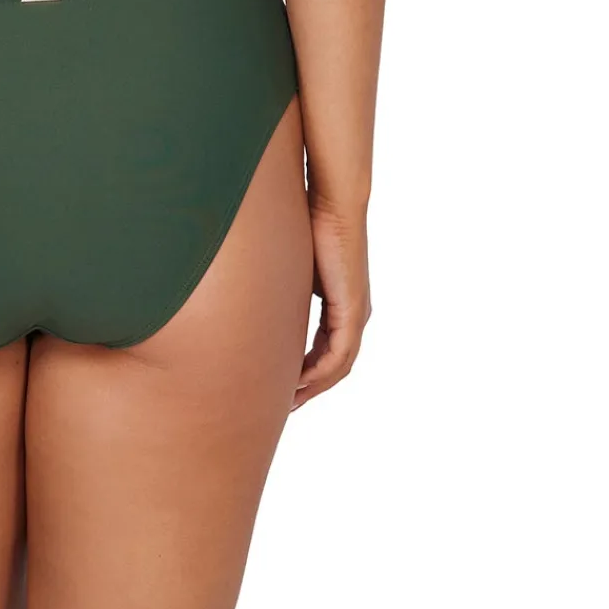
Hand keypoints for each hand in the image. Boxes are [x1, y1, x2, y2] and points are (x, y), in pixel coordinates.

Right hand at [292, 203, 370, 408]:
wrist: (335, 203)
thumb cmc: (311, 222)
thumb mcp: (291, 264)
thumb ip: (280, 284)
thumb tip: (251, 288)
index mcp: (342, 302)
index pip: (326, 348)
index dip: (306, 370)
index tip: (284, 384)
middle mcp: (354, 313)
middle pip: (334, 364)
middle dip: (310, 387)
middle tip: (286, 405)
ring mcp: (356, 314)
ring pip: (338, 365)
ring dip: (314, 386)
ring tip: (289, 401)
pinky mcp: (353, 311)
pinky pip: (338, 355)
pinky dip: (319, 373)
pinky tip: (299, 382)